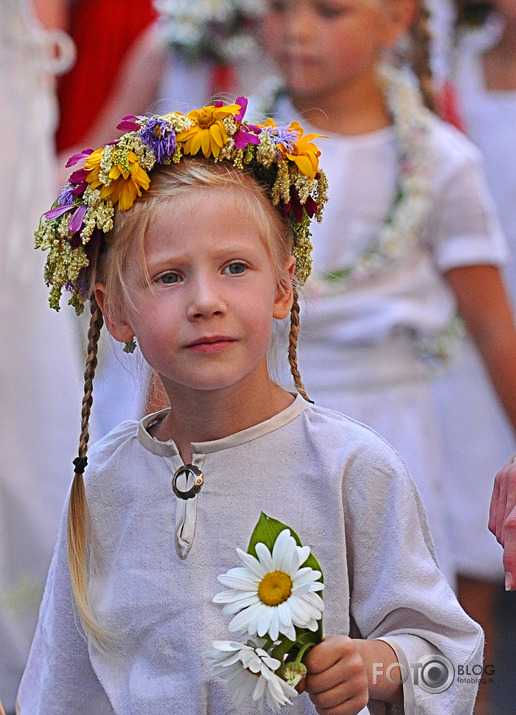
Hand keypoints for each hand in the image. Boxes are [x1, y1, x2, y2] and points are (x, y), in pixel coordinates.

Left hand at [302, 635, 368, 714]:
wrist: (358, 661)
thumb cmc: (333, 654)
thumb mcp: (318, 646)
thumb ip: (299, 657)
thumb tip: (292, 680)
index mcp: (343, 645)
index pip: (311, 663)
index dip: (304, 667)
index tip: (307, 665)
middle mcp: (354, 664)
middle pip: (316, 684)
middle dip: (309, 684)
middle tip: (313, 679)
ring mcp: (360, 684)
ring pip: (322, 701)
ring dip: (315, 697)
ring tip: (320, 688)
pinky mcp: (361, 701)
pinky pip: (332, 713)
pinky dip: (324, 709)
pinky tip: (328, 697)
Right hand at [489, 454, 515, 589]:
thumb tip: (511, 542)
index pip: (515, 530)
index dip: (513, 560)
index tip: (512, 584)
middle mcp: (513, 480)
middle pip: (505, 531)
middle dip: (513, 555)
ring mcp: (505, 478)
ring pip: (498, 527)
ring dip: (510, 540)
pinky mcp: (501, 477)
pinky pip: (495, 516)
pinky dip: (505, 528)